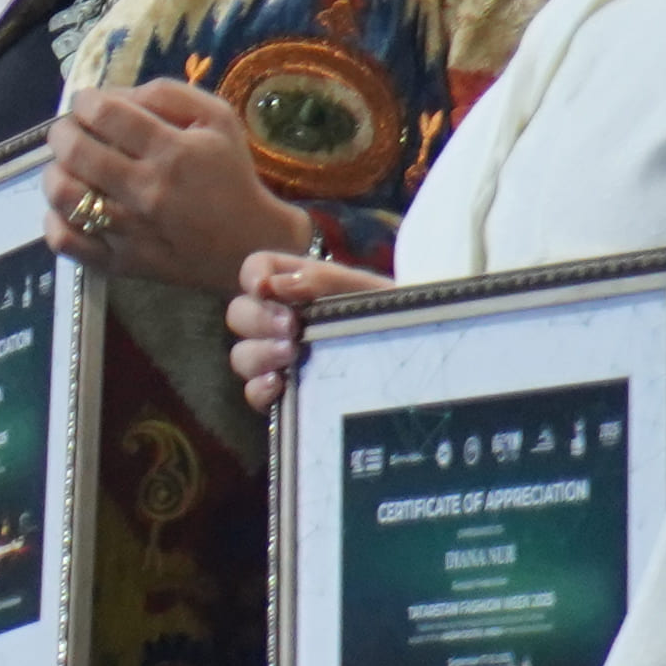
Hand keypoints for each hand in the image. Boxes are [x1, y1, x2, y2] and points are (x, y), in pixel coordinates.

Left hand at [45, 84, 310, 292]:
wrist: (249, 243)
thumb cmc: (230, 174)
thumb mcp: (217, 119)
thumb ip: (167, 95)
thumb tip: (116, 94)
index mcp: (173, 152)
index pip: (106, 114)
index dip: (85, 101)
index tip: (86, 102)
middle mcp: (147, 191)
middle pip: (76, 151)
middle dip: (62, 131)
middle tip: (69, 129)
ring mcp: (130, 231)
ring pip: (64, 196)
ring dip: (54, 172)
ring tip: (67, 167)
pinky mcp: (119, 263)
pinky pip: (66, 241)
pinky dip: (54, 220)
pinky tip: (68, 207)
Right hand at [221, 249, 392, 417]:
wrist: (425, 365)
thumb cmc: (398, 321)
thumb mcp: (370, 292)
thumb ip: (326, 280)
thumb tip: (277, 284)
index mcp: (300, 287)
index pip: (258, 270)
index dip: (253, 275)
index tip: (265, 288)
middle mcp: (282, 320)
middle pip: (239, 312)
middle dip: (257, 319)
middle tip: (289, 327)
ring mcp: (280, 359)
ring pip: (241, 354)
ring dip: (258, 353)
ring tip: (289, 356)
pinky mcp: (287, 395)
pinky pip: (254, 393)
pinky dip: (259, 389)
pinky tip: (279, 385)